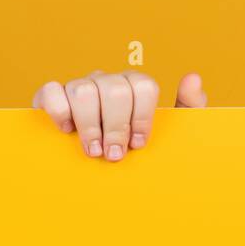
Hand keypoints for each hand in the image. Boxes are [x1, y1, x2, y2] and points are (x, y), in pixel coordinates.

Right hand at [31, 70, 206, 160]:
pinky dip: (58, 110)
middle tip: (115, 154)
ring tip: (93, 151)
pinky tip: (66, 131)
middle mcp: (107, 81)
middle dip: (116, 126)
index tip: (139, 144)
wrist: (101, 167)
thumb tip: (193, 78)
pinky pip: (51, 90)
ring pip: (83, 90)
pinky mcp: (51, 96)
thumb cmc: (136, 145)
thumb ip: (188, 106)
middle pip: (115, 89)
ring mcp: (79, 87)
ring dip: (90, 125)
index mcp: (135, 86)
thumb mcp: (169, 130)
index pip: (143, 86)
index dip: (142, 117)